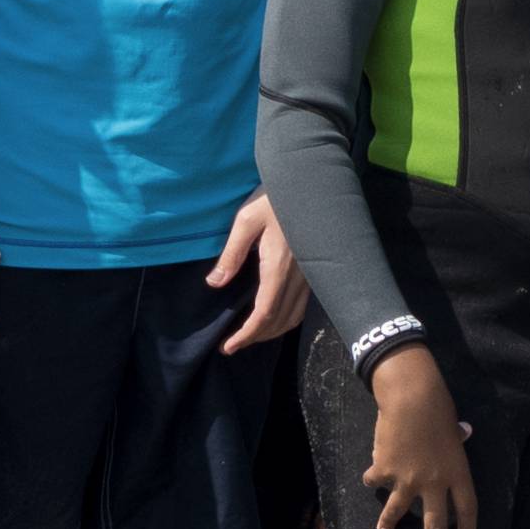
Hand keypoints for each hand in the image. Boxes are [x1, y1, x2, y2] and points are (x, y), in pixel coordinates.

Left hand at [211, 196, 305, 348]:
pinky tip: (275, 316)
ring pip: (294, 316)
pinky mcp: (314, 269)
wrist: (310, 181)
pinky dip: (287, 318)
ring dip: (272, 331)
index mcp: (279, 267)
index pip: (265, 313)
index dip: (247, 334)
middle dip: (257, 337)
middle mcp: (298, 276)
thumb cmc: (275, 197)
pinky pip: (302, 304)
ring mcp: (310, 274)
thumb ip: (231, 253)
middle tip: (233, 345)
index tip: (229, 347)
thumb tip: (215, 283)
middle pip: (280, 320)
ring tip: (251, 335)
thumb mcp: (245, 220)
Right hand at [359, 345, 478, 528]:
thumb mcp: (453, 425)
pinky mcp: (385, 472)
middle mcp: (434, 483)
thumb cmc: (437, 408)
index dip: (466, 526)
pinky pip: (375, 481)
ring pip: (398, 512)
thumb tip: (467, 432)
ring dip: (390, 524)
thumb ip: (457, 437)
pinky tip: (369, 479)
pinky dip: (371, 479)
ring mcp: (408, 480)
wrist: (411, 399)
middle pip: (436, 524)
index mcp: (457, 473)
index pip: (467, 507)